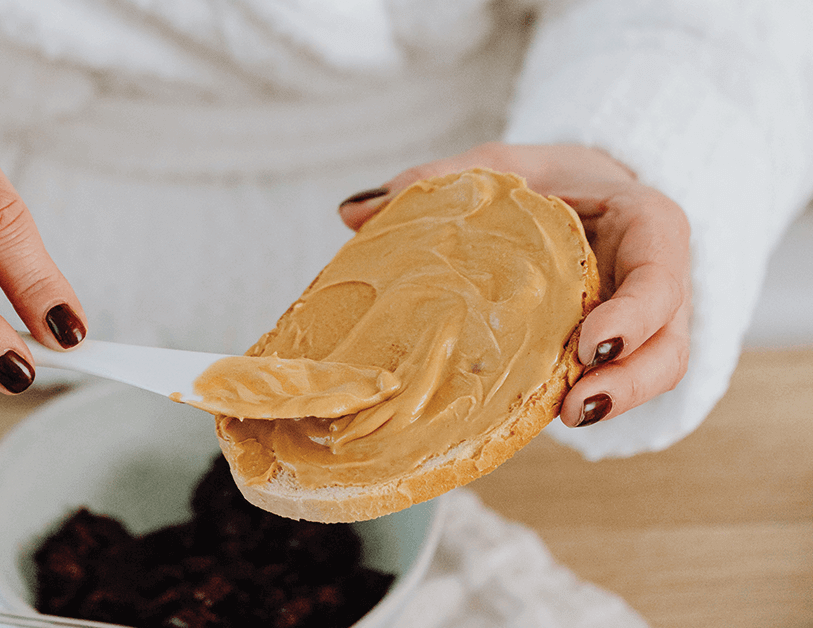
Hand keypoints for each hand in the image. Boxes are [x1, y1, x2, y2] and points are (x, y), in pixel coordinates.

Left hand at [337, 143, 690, 426]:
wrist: (579, 193)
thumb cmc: (544, 179)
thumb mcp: (500, 164)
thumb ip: (440, 180)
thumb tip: (353, 211)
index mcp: (644, 225)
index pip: (662, 271)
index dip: (637, 312)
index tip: (589, 341)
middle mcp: (655, 280)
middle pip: (669, 342)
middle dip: (631, 381)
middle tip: (574, 407)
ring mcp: (642, 322)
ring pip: (653, 372)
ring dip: (614, 401)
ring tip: (563, 419)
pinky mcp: (613, 351)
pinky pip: (613, 380)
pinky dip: (585, 397)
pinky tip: (539, 417)